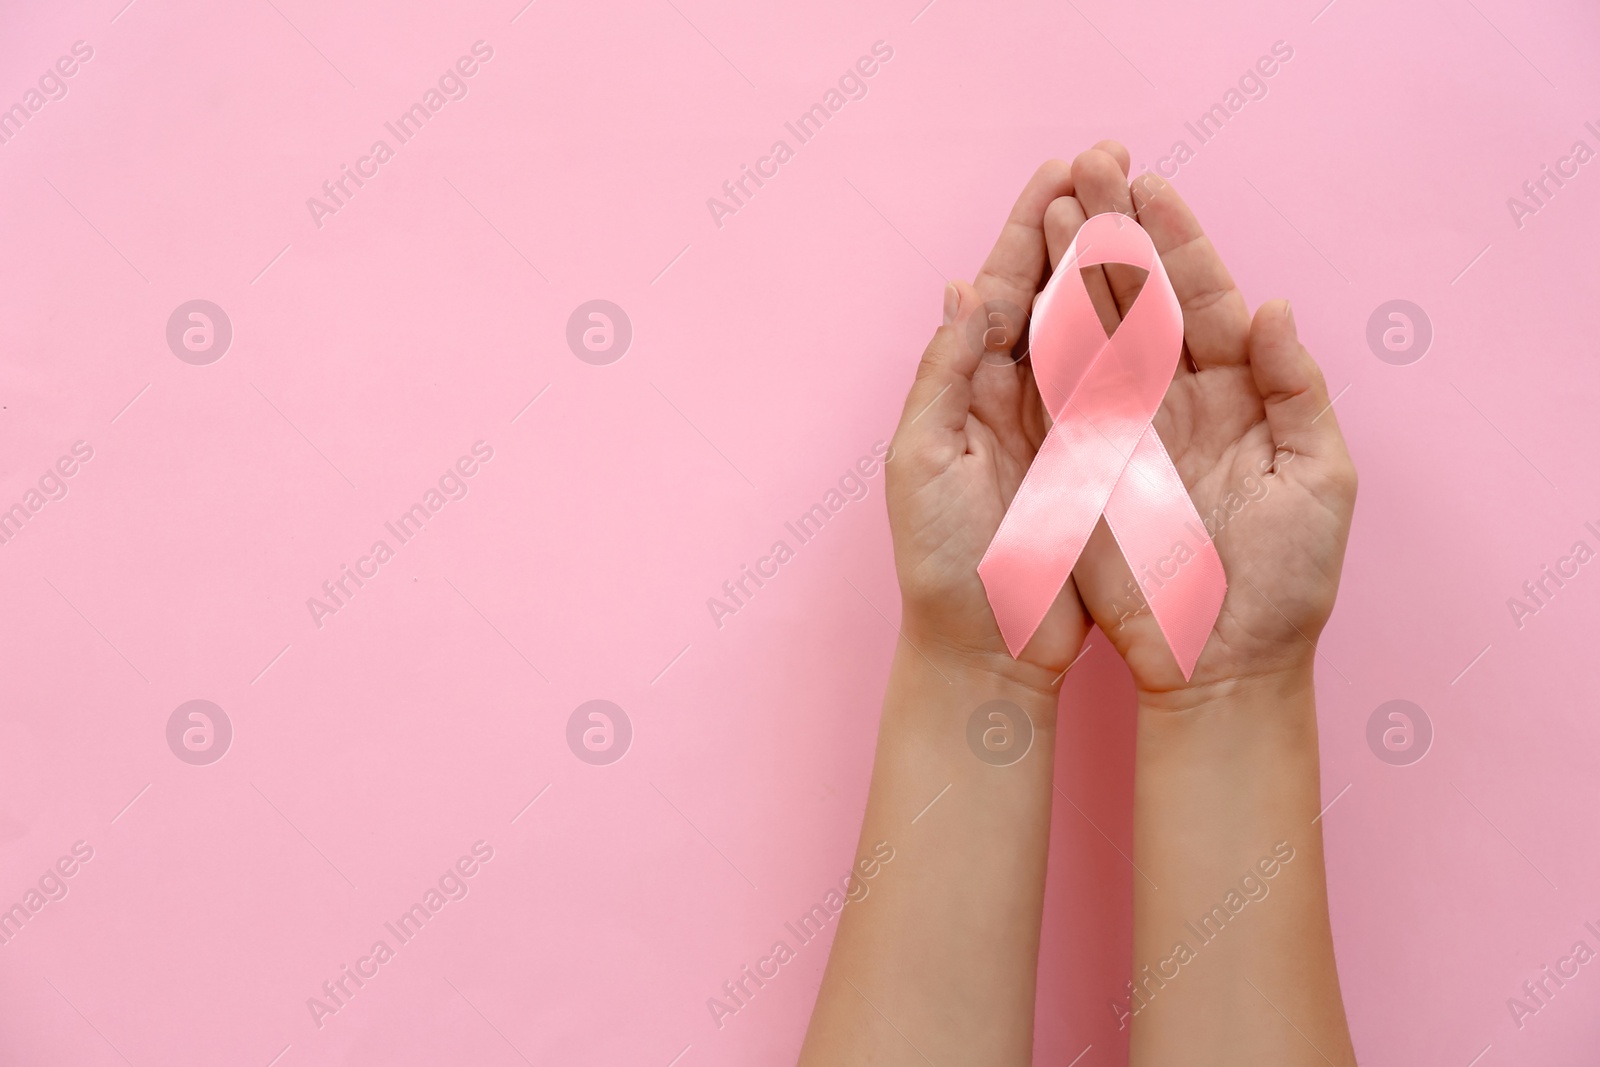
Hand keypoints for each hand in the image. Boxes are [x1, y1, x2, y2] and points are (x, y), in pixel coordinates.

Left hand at [886, 159, 1105, 685]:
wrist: (989, 649)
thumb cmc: (942, 564)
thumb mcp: (921, 464)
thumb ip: (942, 374)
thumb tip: (962, 287)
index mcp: (966, 385)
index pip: (1002, 287)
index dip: (1031, 228)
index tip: (1065, 170)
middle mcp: (1013, 394)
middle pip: (1052, 290)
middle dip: (1082, 226)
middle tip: (1115, 161)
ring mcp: (1060, 424)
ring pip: (1095, 326)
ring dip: (1118, 267)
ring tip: (1148, 207)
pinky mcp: (1102, 460)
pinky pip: (1127, 383)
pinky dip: (1146, 337)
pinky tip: (1171, 298)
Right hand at [1051, 146, 1357, 705]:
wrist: (1219, 665)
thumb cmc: (1288, 584)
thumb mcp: (1320, 481)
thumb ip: (1300, 390)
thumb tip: (1273, 308)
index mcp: (1238, 392)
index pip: (1201, 296)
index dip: (1177, 239)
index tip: (1150, 182)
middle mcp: (1174, 398)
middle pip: (1137, 297)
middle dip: (1111, 230)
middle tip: (1088, 164)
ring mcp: (1121, 427)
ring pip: (1088, 330)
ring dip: (1065, 268)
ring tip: (1046, 203)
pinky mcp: (1078, 463)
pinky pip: (1054, 391)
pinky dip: (1035, 338)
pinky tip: (1016, 284)